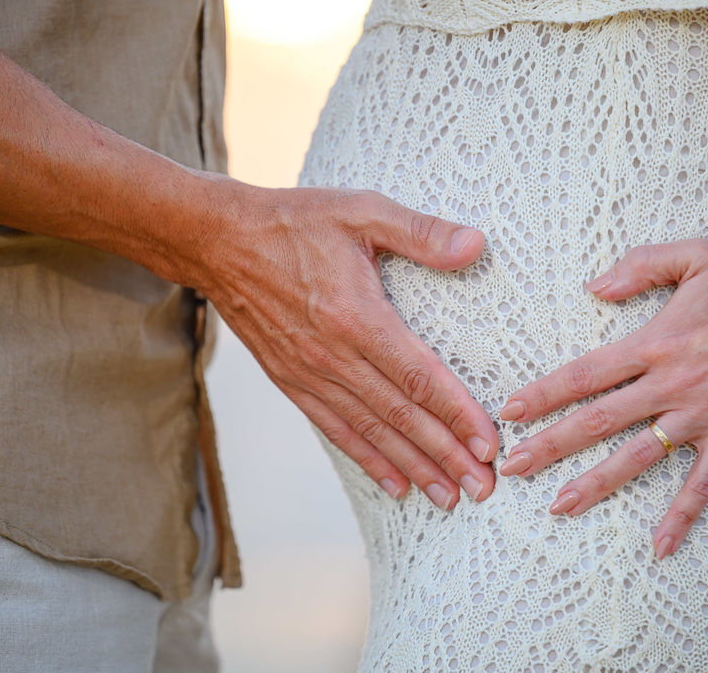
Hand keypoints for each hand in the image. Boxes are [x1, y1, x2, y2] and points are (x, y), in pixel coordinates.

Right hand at [195, 181, 498, 509]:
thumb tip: (476, 244)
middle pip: (400, 416)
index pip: (418, 376)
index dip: (456, 414)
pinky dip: (368, 459)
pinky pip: (336, 429)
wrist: (220, 241)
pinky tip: (395, 485)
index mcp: (357, 316)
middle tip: (484, 488)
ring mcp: (310, 374)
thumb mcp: (362, 210)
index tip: (488, 444)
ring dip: (413, 468)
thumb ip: (421, 232)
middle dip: (446, 455)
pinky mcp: (292, 381)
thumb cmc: (296, 222)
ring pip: (372, 432)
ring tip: (449, 498)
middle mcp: (333, 355)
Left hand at [496, 239, 707, 556]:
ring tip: (559, 506)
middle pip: (598, 421)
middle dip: (550, 445)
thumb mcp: (688, 255)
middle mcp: (670, 383)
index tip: (510, 412)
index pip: (585, 374)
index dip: (544, 394)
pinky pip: (702, 484)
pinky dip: (681, 516)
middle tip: (511, 467)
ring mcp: (700, 414)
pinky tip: (659, 547)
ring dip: (596, 483)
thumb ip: (637, 267)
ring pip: (638, 457)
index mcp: (654, 343)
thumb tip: (593, 288)